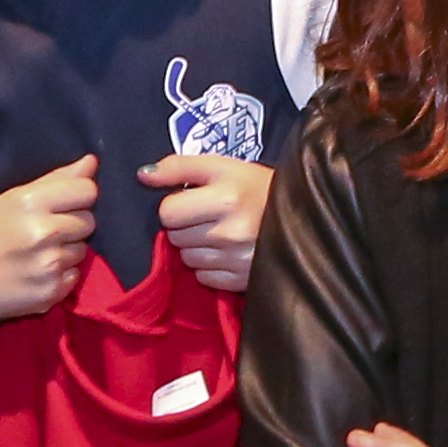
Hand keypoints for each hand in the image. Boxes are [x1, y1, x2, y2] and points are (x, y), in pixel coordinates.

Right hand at [0, 156, 98, 319]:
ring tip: (38, 252)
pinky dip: (61, 275)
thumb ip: (56, 180)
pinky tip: (37, 272)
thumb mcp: (12, 197)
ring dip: (66, 250)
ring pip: (82, 250)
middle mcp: (44, 233)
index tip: (64, 202)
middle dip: (72, 223)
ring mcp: (49, 266)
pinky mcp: (51, 293)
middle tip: (46, 229)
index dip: (79, 195)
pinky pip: (74, 277)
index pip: (87, 190)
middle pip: (89, 221)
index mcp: (31, 203)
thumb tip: (92, 162)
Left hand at [139, 151, 271, 295]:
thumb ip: (180, 166)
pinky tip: (228, 252)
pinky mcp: (242, 280)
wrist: (304, 213)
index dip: (176, 204)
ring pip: (187, 259)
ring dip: (197, 247)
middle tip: (209, 216)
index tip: (194, 201)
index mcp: (226, 198)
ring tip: (220, 233)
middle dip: (186, 226)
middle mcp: (230, 232)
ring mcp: (237, 260)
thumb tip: (143, 175)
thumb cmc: (258, 186)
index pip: (167, 212)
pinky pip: (204, 277)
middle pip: (175, 236)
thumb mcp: (223, 166)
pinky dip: (210, 266)